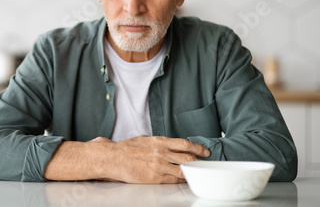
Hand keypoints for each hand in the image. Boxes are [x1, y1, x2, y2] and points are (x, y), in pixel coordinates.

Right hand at [95, 135, 209, 183]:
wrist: (113, 158)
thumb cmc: (126, 149)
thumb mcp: (144, 139)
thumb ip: (157, 142)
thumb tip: (166, 144)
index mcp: (159, 141)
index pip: (184, 144)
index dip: (198, 148)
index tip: (204, 152)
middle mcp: (161, 153)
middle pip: (187, 158)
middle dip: (199, 161)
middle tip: (205, 163)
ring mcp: (159, 166)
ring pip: (183, 170)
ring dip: (192, 172)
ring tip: (198, 173)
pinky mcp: (155, 177)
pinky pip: (173, 180)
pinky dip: (181, 180)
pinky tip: (184, 179)